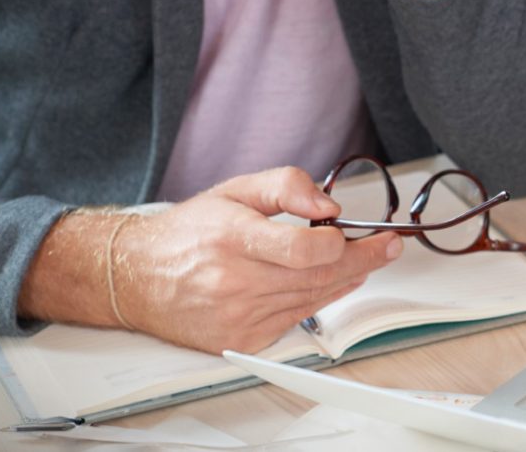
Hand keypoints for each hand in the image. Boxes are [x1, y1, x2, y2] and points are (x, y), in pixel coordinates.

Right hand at [116, 167, 402, 353]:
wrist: (136, 277)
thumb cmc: (188, 233)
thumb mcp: (235, 190)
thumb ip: (286, 186)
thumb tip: (328, 206)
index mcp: (233, 238)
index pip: (306, 250)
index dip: (348, 244)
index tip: (374, 234)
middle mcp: (234, 281)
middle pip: (319, 277)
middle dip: (364, 261)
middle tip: (389, 247)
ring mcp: (238, 315)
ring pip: (314, 299)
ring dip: (347, 279)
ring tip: (364, 260)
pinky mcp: (241, 339)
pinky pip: (297, 319)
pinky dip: (321, 299)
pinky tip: (331, 283)